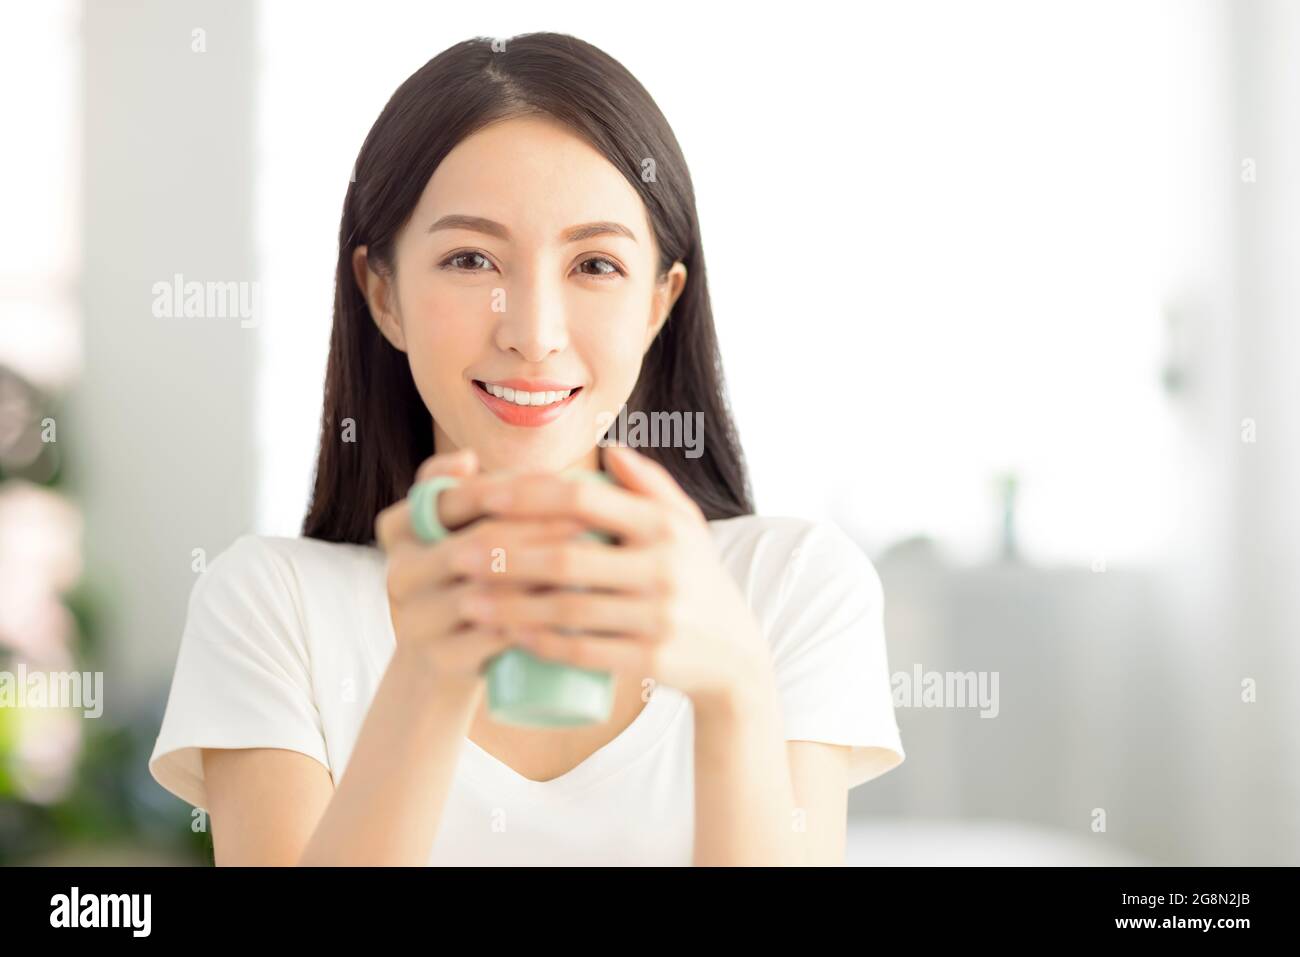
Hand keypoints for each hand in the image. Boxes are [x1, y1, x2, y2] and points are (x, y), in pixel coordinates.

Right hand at [373, 448, 587, 691]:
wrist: (439, 662)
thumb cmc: (461, 578)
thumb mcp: (453, 531)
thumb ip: (460, 490)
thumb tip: (468, 458)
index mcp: (398, 531)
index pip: (453, 497)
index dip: (510, 490)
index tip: (562, 484)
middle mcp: (399, 573)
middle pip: (477, 542)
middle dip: (538, 529)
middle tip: (588, 523)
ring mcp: (417, 620)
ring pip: (489, 589)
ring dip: (543, 574)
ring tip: (588, 561)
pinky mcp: (441, 659)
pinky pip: (496, 635)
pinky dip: (536, 619)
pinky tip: (572, 605)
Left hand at [440, 445, 771, 707]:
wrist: (736, 656)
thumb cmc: (696, 579)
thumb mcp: (686, 526)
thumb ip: (650, 483)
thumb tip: (608, 450)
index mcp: (664, 524)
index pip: (584, 498)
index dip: (528, 496)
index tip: (482, 496)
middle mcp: (663, 566)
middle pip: (567, 556)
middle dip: (505, 555)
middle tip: (456, 555)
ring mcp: (659, 616)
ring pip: (568, 608)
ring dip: (511, 606)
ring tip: (467, 601)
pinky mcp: (652, 660)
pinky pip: (584, 651)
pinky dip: (542, 643)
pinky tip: (508, 636)